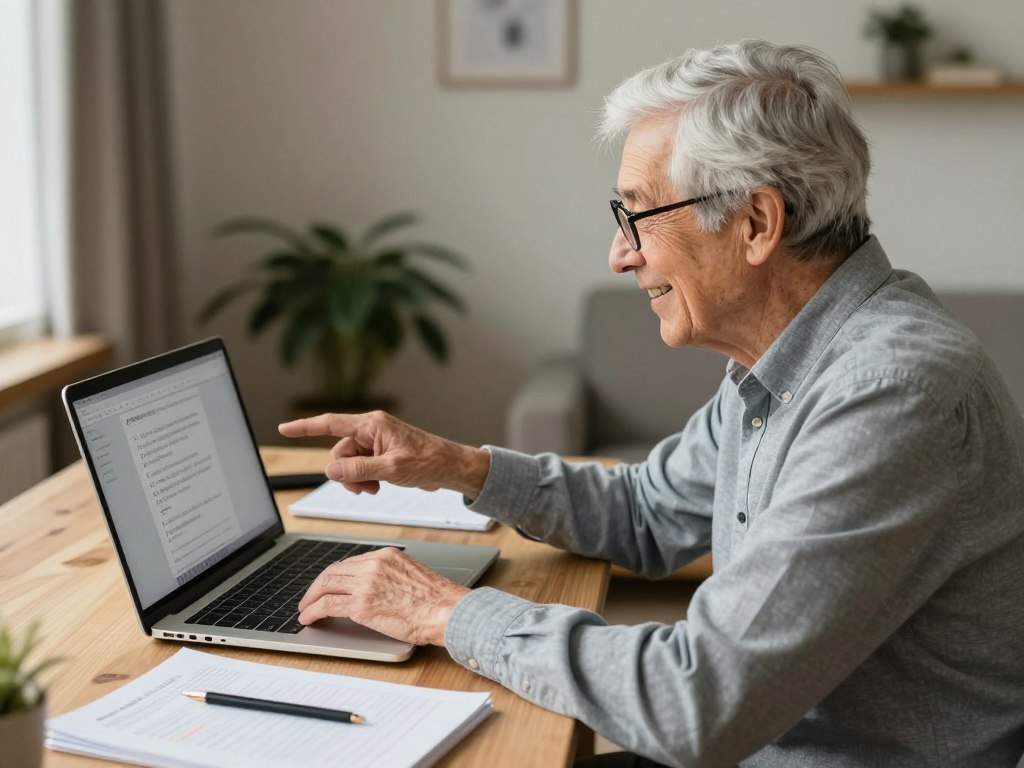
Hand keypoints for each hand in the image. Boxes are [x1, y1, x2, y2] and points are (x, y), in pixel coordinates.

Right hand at [278, 411, 489, 498]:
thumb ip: (359, 470)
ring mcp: (376, 442)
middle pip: (339, 451)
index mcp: (372, 425)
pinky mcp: (382, 454)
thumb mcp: (391, 469)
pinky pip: (361, 467)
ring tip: (375, 489)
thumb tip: (332, 470)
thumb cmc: (428, 461)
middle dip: (346, 473)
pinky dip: (365, 479)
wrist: (450, 467)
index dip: (305, 427)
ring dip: (356, 479)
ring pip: (349, 462)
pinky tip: (379, 486)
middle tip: (365, 488)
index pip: (331, 424)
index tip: (284, 428)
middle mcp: (371, 430)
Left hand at [296, 547, 469, 645]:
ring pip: (326, 585)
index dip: (335, 576)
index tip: (328, 585)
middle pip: (334, 571)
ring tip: (305, 609)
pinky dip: (313, 611)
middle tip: (309, 597)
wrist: (447, 612)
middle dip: (317, 585)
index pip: (351, 562)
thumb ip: (392, 577)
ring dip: (310, 598)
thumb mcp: (413, 576)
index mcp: (386, 555)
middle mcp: (373, 565)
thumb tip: (379, 591)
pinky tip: (308, 618)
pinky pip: (327, 605)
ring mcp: (366, 583)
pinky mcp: (361, 605)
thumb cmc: (438, 601)